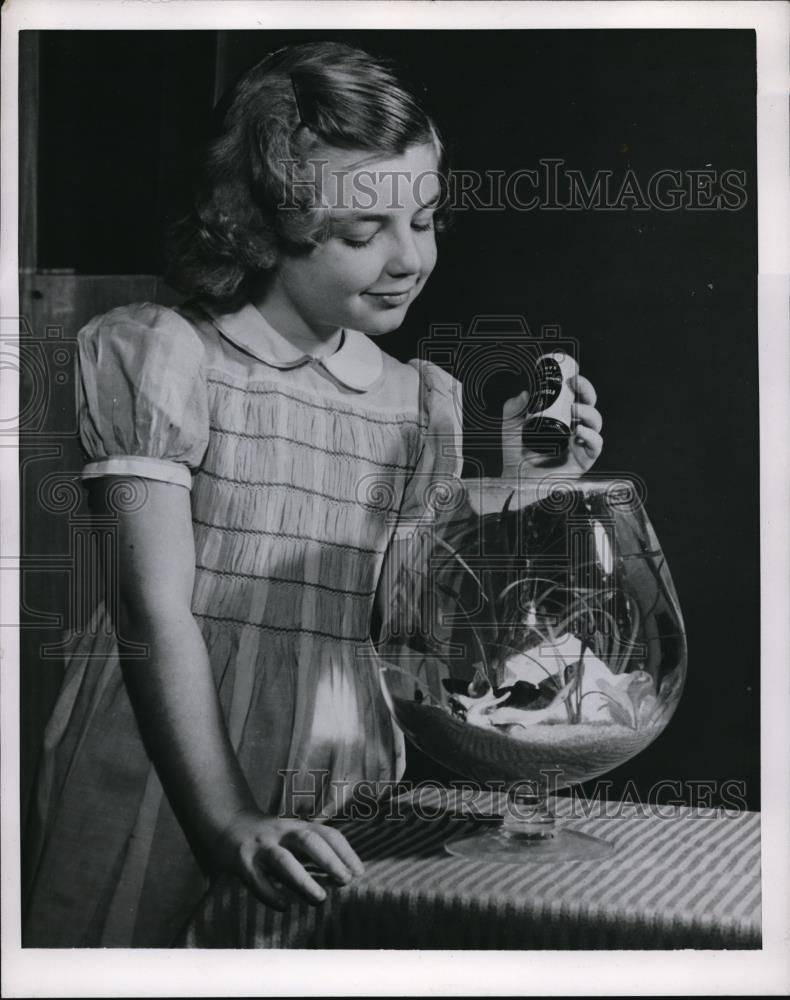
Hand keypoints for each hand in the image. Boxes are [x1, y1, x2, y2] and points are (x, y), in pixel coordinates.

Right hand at [214, 808, 364, 910]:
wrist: (228, 825)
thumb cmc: (271, 838)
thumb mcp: (294, 835)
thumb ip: (315, 851)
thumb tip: (346, 876)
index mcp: (297, 826)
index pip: (326, 833)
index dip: (345, 851)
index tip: (359, 872)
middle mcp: (281, 833)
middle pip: (307, 840)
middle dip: (328, 860)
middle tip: (345, 881)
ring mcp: (261, 847)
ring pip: (283, 861)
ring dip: (303, 880)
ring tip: (320, 898)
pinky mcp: (241, 863)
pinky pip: (257, 880)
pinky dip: (271, 894)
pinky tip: (284, 906)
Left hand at [501, 374, 602, 478]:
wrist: (515, 478)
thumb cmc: (516, 453)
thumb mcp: (510, 425)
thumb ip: (513, 408)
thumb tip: (525, 392)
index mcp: (561, 418)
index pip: (576, 397)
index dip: (578, 385)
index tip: (571, 376)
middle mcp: (574, 429)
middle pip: (590, 406)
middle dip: (587, 392)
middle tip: (576, 385)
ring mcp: (580, 444)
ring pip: (595, 424)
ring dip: (589, 413)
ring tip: (575, 409)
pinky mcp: (583, 460)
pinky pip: (596, 446)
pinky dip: (592, 437)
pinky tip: (580, 432)